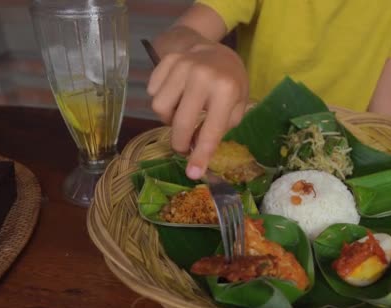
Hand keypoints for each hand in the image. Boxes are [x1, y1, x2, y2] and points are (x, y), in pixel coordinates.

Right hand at [147, 28, 248, 179]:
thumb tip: (197, 153)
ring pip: (160, 108)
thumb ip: (220, 128)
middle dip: (180, 142)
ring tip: (181, 115)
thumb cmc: (231, 82)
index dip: (200, 155)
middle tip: (183, 147)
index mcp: (226, 90)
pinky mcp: (167, 61)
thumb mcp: (237, 106)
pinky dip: (162, 101)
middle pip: (180, 123)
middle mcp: (202, 76)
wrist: (217, 50)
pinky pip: (152, 91)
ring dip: (169, 119)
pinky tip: (176, 98)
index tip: (193, 174)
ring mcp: (182, 66)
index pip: (210, 131)